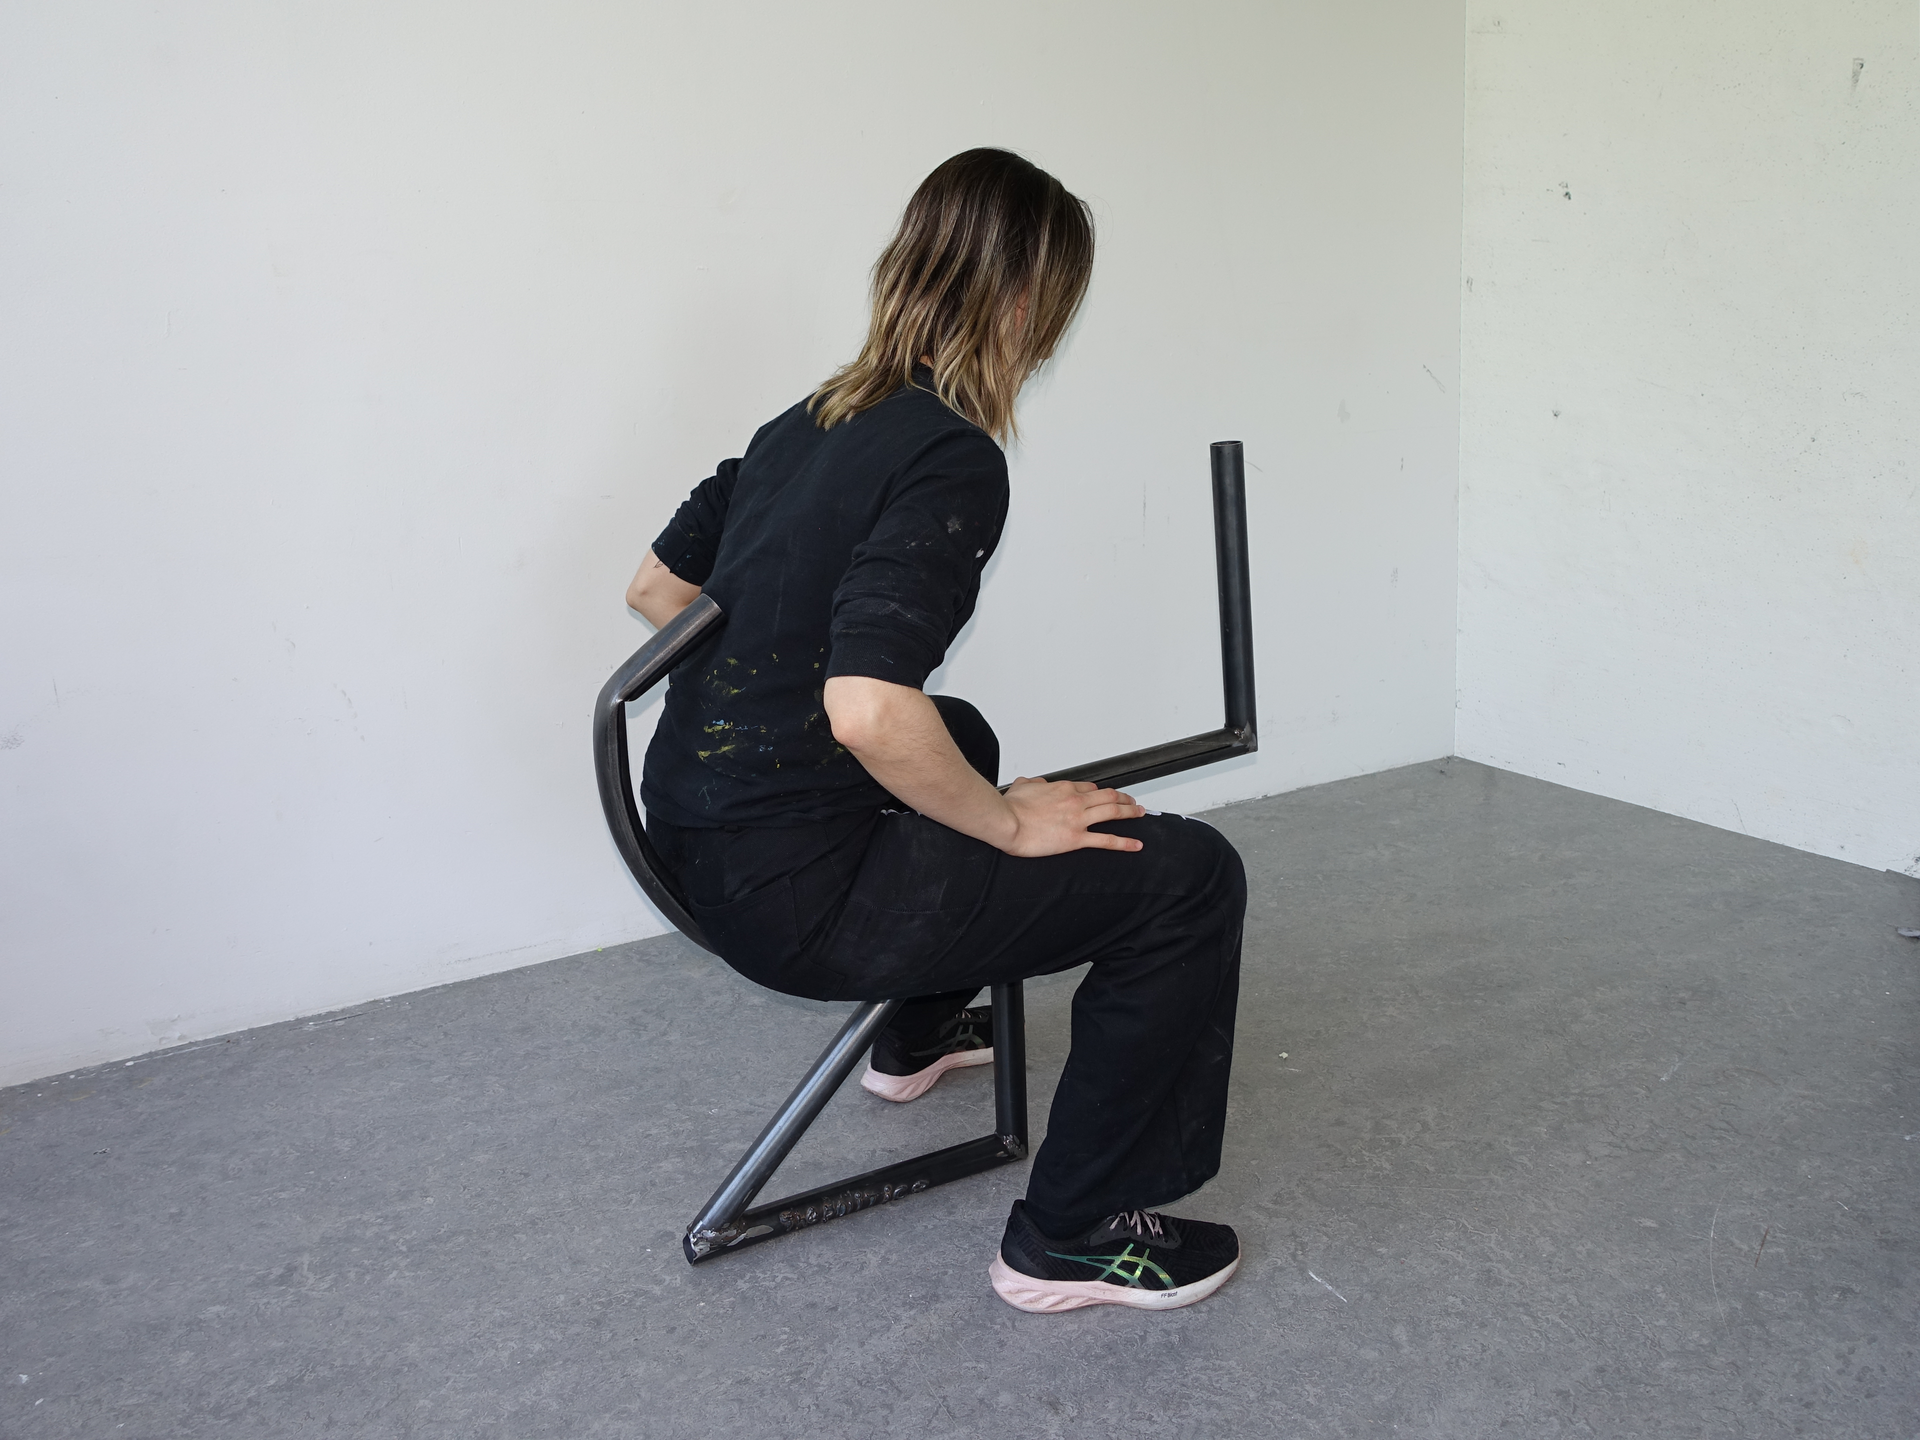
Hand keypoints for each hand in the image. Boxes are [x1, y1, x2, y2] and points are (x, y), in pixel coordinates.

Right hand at [999, 777, 1145, 857]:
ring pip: (1113, 812)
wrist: (1006, 821)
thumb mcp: (1022, 786)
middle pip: (1108, 796)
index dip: (1100, 792)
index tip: (1104, 795)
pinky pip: (1106, 840)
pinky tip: (1135, 844)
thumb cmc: (1011, 807)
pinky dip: (1124, 842)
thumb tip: (1036, 783)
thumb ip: (1033, 784)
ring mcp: (1078, 819)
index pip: (1089, 788)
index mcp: (1063, 788)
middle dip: (1124, 797)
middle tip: (1132, 801)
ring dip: (1130, 812)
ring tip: (1140, 813)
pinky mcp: (1076, 839)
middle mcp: (1075, 801)